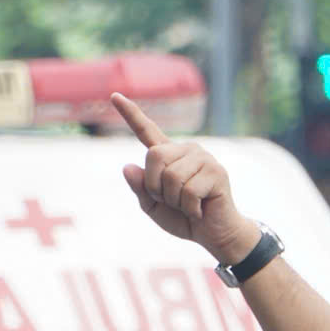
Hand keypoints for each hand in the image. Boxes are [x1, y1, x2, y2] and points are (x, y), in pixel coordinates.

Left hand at [111, 93, 263, 264]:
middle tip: (173, 201)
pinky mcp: (216, 171)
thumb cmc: (183, 218)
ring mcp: (203, 157)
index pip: (146, 131)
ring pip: (171, 177)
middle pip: (154, 157)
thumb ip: (140, 188)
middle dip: (156, 187)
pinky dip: (189, 208)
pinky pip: (188, 191)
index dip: (130, 114)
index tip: (113, 96)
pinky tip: (200, 209)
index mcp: (168, 155)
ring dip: (174, 201)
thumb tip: (127, 166)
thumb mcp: (153, 206)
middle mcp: (186, 150)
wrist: (214, 234)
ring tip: (189, 205)